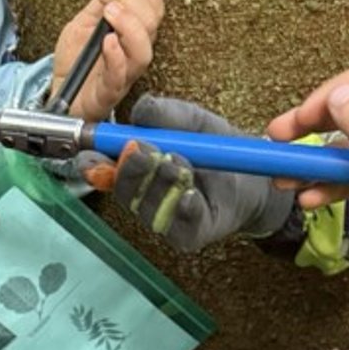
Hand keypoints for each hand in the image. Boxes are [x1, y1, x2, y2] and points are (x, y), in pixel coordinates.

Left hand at [52, 0, 163, 121]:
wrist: (61, 93)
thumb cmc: (76, 61)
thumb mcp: (84, 21)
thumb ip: (102, 1)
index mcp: (133, 34)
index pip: (155, 6)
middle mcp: (132, 54)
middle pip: (152, 24)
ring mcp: (122, 75)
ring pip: (142, 52)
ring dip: (129, 25)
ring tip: (110, 12)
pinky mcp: (106, 93)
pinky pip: (118, 77)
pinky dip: (116, 56)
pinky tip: (108, 41)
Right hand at [83, 95, 295, 251]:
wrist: (255, 176)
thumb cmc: (216, 149)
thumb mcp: (192, 120)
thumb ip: (165, 113)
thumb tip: (140, 113)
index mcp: (135, 166)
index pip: (101, 169)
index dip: (93, 164)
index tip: (93, 155)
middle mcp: (143, 195)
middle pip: (122, 190)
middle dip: (132, 169)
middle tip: (146, 150)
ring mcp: (163, 218)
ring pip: (148, 207)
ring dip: (161, 183)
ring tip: (180, 163)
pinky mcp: (187, 236)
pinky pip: (178, 225)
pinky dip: (183, 205)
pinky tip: (192, 192)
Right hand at [266, 65, 348, 271]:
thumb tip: (337, 95)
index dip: (327, 96)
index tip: (299, 120)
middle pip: (346, 110)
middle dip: (309, 125)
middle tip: (277, 137)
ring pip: (340, 146)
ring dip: (311, 161)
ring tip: (284, 179)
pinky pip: (344, 173)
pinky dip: (324, 184)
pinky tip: (308, 199)